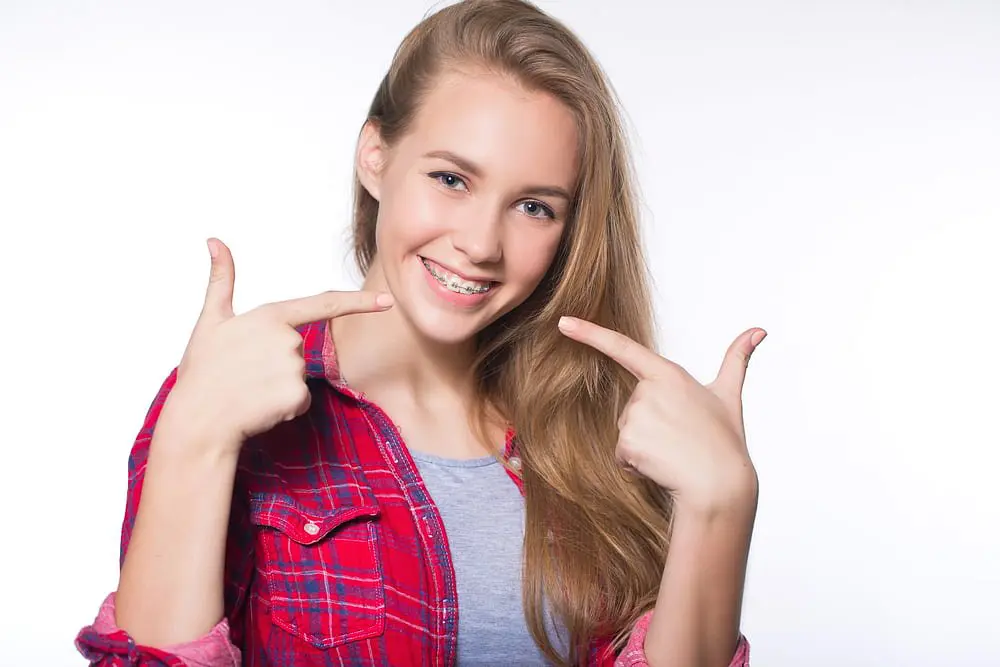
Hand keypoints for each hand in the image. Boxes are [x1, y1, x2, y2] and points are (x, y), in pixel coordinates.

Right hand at [158, 238, 393, 455]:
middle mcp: (288, 339)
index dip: (359, 302)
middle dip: (278, 363)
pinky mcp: (297, 396)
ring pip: (299, 377)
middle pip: (299, 350)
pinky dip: (284, 407)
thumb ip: (221, 280)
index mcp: (271, 316)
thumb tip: (215, 242)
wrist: (198, 419)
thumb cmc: (202, 370)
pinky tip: (259, 407)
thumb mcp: (210, 320)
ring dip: (279, 386)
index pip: (324, 304)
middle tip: (245, 373)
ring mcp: (294, 368)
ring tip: (249, 390)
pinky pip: (300, 401)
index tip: (387, 300)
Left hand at [557, 316, 764, 513]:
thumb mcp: (728, 395)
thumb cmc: (724, 442)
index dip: (590, 333)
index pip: (623, 348)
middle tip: (680, 436)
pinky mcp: (626, 443)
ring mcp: (635, 418)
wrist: (719, 486)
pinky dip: (636, 464)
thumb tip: (758, 331)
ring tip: (672, 452)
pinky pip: (621, 454)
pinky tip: (660, 466)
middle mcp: (647, 392)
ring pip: (627, 432)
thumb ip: (737, 359)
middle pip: (632, 406)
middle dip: (650, 423)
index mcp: (668, 375)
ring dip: (644, 445)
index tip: (563, 322)